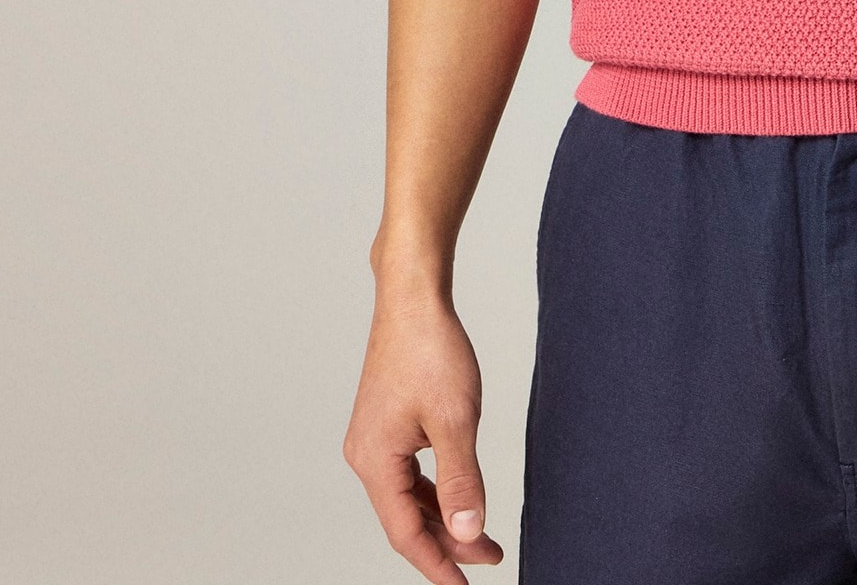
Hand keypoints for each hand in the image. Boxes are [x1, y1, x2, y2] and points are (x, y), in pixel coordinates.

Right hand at [344, 290, 503, 580]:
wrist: (414, 298)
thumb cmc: (431, 349)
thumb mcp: (456, 419)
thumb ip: (461, 479)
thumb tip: (468, 530)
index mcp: (375, 460)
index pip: (405, 532)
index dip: (437, 564)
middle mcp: (366, 455)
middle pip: (406, 518)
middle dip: (447, 541)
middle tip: (491, 557)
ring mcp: (374, 439)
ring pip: (408, 496)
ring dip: (443, 515)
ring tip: (482, 534)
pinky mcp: (386, 423)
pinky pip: (408, 472)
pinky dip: (434, 489)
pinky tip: (457, 494)